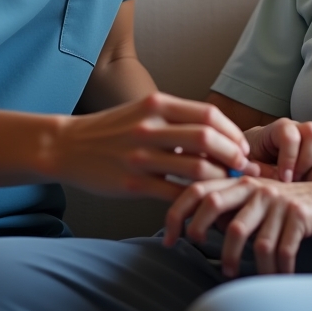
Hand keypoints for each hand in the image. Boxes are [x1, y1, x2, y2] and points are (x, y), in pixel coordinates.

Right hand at [51, 93, 252, 201]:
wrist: (67, 146)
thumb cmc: (111, 129)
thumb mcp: (143, 111)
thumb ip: (176, 118)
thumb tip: (216, 134)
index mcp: (156, 104)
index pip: (208, 114)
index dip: (232, 131)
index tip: (242, 146)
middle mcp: (150, 127)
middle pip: (207, 139)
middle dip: (233, 155)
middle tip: (244, 167)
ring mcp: (140, 157)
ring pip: (195, 168)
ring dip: (220, 179)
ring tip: (229, 186)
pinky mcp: (132, 184)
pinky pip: (174, 194)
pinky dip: (194, 201)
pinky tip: (203, 206)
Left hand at [165, 176, 311, 276]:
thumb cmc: (296, 208)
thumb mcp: (263, 202)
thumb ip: (234, 208)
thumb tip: (200, 227)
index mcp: (242, 182)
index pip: (199, 189)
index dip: (177, 213)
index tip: (168, 240)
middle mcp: (256, 186)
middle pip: (214, 205)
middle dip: (201, 233)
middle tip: (207, 256)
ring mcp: (277, 199)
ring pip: (245, 235)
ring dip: (238, 261)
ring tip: (235, 274)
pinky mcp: (298, 214)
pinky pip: (277, 250)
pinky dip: (274, 270)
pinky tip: (276, 277)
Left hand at [245, 118, 311, 181]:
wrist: (259, 157)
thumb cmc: (254, 160)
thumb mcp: (249, 165)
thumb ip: (256, 170)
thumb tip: (270, 177)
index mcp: (279, 128)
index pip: (290, 135)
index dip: (289, 158)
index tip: (283, 179)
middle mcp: (300, 128)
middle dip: (306, 163)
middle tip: (294, 181)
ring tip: (303, 184)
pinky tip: (310, 183)